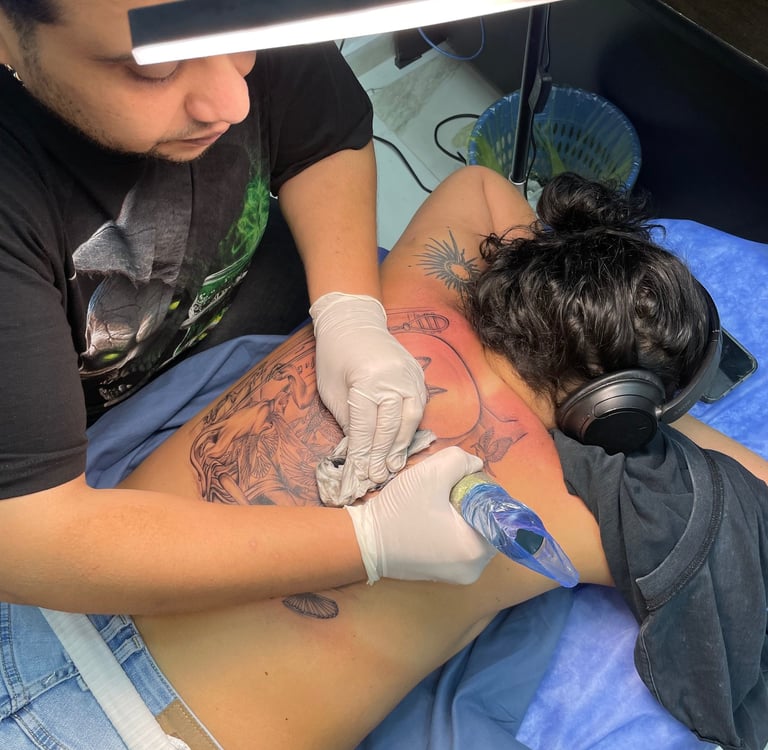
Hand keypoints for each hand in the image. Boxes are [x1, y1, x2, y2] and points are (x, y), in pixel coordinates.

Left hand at [310, 292, 426, 502]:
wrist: (353, 320)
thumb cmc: (335, 356)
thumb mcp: (332, 390)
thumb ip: (348, 421)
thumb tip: (359, 452)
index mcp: (367, 380)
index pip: (365, 427)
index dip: (362, 454)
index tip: (359, 475)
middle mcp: (393, 378)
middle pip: (390, 427)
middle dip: (382, 456)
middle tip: (377, 477)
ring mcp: (410, 375)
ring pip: (411, 419)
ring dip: (401, 446)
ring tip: (393, 466)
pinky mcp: (418, 375)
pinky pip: (419, 407)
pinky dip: (411, 428)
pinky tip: (403, 444)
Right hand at [345, 447, 496, 584]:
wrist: (363, 542)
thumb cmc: (398, 510)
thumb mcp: (431, 473)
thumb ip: (461, 461)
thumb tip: (476, 466)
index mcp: (477, 549)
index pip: (496, 511)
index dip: (481, 490)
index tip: (459, 482)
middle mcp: (474, 569)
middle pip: (486, 522)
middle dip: (470, 502)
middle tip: (445, 490)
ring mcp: (460, 576)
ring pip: (473, 533)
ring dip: (460, 515)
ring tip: (436, 504)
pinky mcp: (445, 576)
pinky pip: (459, 545)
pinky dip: (451, 529)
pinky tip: (431, 519)